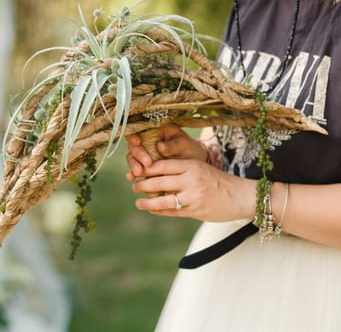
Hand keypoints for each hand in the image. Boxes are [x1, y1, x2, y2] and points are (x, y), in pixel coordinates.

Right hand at [125, 124, 206, 180]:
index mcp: (156, 130)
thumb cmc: (190, 150)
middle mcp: (146, 141)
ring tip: (138, 173)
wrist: (194, 164)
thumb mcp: (185, 145)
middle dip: (138, 154)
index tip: (138, 142)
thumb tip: (160, 146)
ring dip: (134, 165)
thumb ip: (173, 145)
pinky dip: (132, 173)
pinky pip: (135, 168)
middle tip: (147, 164)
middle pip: (134, 145)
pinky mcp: (144, 166)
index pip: (139, 129)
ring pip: (132, 157)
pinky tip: (131, 177)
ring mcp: (144, 154)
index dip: (135, 135)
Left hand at [131, 158, 256, 221]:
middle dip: (143, 185)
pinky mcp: (195, 211)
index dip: (147, 169)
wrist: (242, 197)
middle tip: (134, 186)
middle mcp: (191, 180)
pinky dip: (159, 212)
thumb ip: (181, 170)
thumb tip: (155, 172)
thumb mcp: (201, 169)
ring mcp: (193, 197)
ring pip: (163, 200)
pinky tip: (152, 210)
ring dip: (147, 202)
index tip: (137, 171)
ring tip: (138, 203)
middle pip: (159, 182)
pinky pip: (172, 212)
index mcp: (192, 166)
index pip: (163, 165)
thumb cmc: (219, 181)